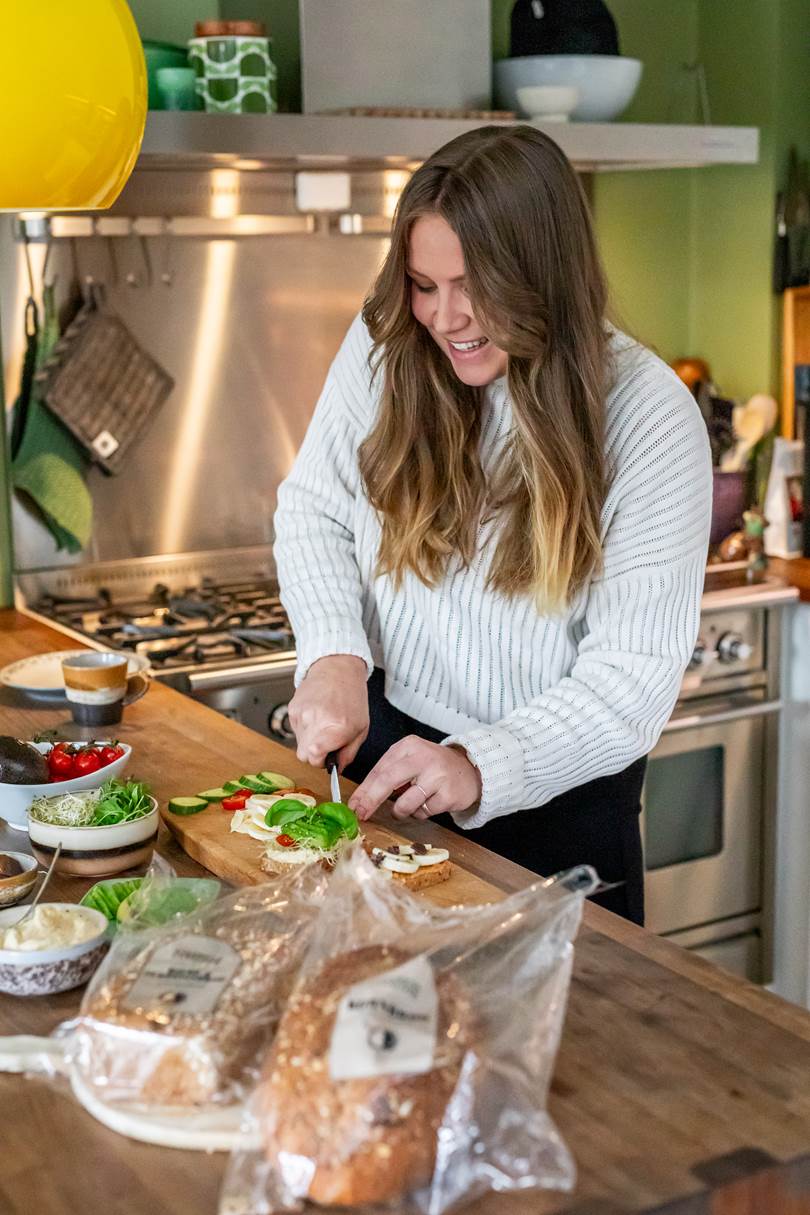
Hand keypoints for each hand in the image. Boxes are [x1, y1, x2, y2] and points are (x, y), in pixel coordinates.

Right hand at [288, 655, 368, 769]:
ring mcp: (301, 714)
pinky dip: (304, 729)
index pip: (314, 758)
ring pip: (298, 743)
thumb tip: (337, 769)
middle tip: (326, 743)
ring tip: (323, 725)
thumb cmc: (352, 697)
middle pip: (302, 755)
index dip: (320, 761)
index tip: (327, 757)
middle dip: (314, 755)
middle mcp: (316, 720)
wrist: (337, 669)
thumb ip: (349, 753)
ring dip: (309, 740)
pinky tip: (315, 717)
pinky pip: (295, 730)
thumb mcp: (361, 728)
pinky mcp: (292, 709)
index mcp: (337, 727)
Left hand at [348, 737, 481, 821]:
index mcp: (408, 746)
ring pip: (404, 803)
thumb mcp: (410, 760)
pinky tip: (430, 801)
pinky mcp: (448, 794)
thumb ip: (388, 774)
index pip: (379, 769)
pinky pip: (423, 813)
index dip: (363, 790)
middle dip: (370, 801)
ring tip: (412, 803)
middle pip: (387, 781)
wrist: (470, 770)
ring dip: (401, 811)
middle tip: (361, 814)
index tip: (353, 805)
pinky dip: (421, 812)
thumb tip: (361, 799)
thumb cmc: (433, 767)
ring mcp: (437, 775)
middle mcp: (423, 757)